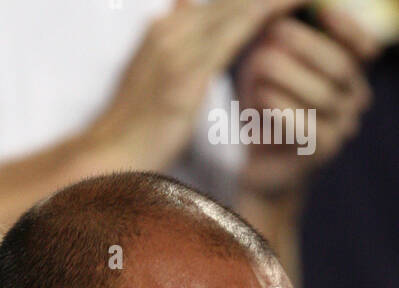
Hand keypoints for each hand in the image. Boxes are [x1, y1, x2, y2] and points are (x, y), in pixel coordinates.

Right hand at [85, 0, 300, 170]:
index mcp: (165, 28)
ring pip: (239, 3)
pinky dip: (270, 11)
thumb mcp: (150, 78)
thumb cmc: (132, 129)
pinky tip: (297, 1)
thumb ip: (169, 44)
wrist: (105, 157)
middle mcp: (172, 27)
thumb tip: (180, 6)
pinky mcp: (188, 74)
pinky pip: (239, 30)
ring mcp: (179, 48)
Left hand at [236, 10, 381, 195]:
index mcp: (350, 73)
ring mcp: (343, 128)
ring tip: (257, 68)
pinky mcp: (322, 153)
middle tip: (274, 32)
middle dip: (307, 45)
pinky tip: (263, 99)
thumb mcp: (269, 66)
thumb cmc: (265, 107)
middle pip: (341, 67)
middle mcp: (354, 99)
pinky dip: (283, 110)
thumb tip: (277, 12)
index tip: (319, 11)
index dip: (344, 26)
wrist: (261, 165)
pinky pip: (309, 128)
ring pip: (323, 96)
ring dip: (287, 77)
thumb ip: (278, 40)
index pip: (361, 46)